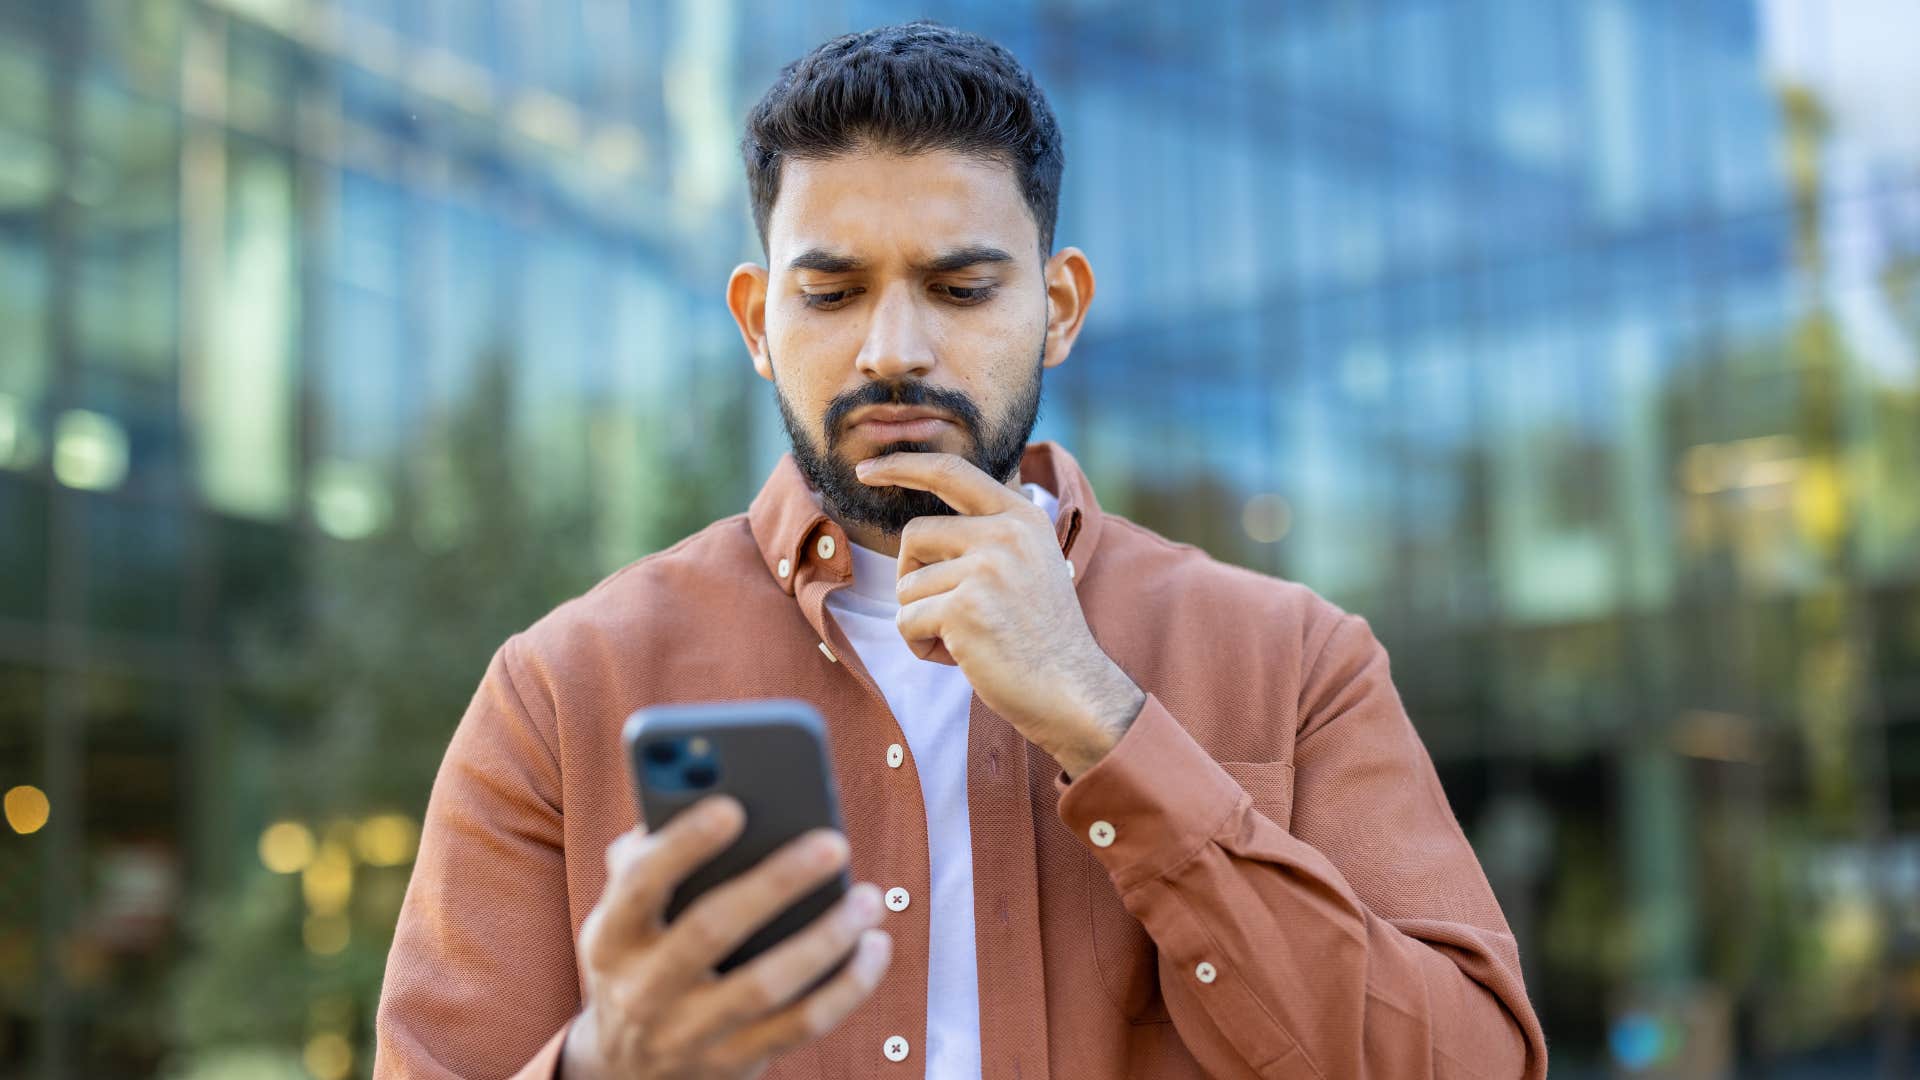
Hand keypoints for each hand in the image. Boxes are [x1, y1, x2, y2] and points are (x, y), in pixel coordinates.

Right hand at [562, 796, 891, 1078]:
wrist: (625, 1070)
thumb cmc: (640, 959)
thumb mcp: (620, 918)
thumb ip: (644, 859)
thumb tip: (699, 794)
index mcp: (611, 937)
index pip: (640, 885)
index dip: (683, 845)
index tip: (733, 806)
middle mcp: (643, 989)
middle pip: (711, 930)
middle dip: (776, 883)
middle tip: (834, 842)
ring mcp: (689, 1033)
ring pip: (765, 986)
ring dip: (826, 937)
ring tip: (869, 898)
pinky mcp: (734, 1062)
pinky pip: (801, 1026)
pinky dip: (846, 986)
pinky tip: (874, 946)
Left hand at [855, 451, 1145, 776]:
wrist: (1072, 691)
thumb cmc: (1042, 637)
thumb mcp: (1030, 564)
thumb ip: (990, 535)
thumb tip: (925, 526)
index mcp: (1021, 517)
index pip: (951, 471)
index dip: (902, 465)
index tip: (866, 469)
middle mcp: (1004, 534)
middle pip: (914, 536)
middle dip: (913, 577)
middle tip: (946, 611)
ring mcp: (986, 569)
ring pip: (907, 586)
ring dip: (922, 620)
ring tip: (966, 640)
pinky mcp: (965, 608)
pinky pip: (907, 621)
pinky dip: (921, 646)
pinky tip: (959, 658)